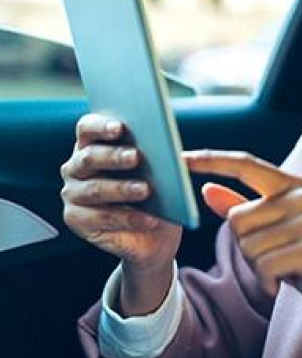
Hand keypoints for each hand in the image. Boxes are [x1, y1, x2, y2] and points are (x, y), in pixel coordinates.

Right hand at [60, 114, 181, 314]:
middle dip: (114, 156)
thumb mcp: (160, 171)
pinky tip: (150, 218)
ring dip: (122, 189)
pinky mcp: (76, 219)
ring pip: (95, 189)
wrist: (154, 232)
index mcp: (93, 144)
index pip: (88, 127)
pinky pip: (101, 218)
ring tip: (146, 190)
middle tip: (136, 157)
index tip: (120, 127)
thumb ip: (159, 156)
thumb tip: (171, 150)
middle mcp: (77, 166)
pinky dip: (128, 218)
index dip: (101, 125)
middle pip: (90, 157)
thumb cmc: (154, 191)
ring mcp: (73, 193)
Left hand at [185, 149, 301, 335]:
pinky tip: (286, 282)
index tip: (180, 157)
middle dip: (246, 248)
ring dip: (258, 267)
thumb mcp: (273, 232)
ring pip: (247, 245)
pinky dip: (268, 281)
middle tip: (275, 257)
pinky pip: (263, 265)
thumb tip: (207, 190)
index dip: (211, 160)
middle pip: (237, 218)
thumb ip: (241, 209)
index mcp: (294, 185)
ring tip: (285, 269)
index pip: (245, 164)